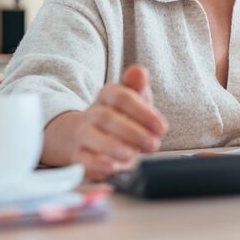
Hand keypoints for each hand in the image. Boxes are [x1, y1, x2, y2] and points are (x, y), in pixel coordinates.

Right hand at [45, 65, 167, 180]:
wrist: (86, 135)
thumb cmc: (119, 116)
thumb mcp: (132, 100)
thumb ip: (137, 87)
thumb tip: (138, 71)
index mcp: (108, 95)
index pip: (122, 97)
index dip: (143, 112)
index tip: (162, 127)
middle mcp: (93, 113)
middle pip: (107, 118)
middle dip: (132, 132)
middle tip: (153, 144)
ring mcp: (83, 134)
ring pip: (91, 136)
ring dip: (112, 146)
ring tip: (130, 155)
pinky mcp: (77, 156)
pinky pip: (81, 160)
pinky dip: (96, 165)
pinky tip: (111, 168)